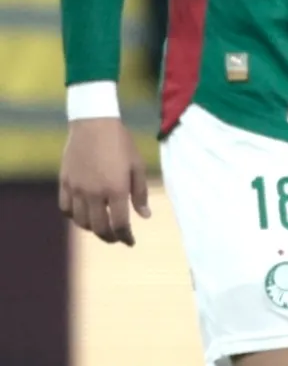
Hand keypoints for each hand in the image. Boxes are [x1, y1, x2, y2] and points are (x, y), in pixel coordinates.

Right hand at [60, 115, 149, 245]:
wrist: (93, 124)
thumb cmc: (121, 143)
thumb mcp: (137, 166)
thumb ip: (140, 193)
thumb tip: (145, 216)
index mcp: (116, 189)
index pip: (120, 223)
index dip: (125, 237)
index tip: (131, 242)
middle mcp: (94, 192)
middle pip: (99, 227)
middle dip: (110, 237)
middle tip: (117, 238)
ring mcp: (76, 188)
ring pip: (80, 221)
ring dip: (92, 228)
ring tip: (102, 227)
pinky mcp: (64, 182)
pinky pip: (65, 209)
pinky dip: (74, 217)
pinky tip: (83, 215)